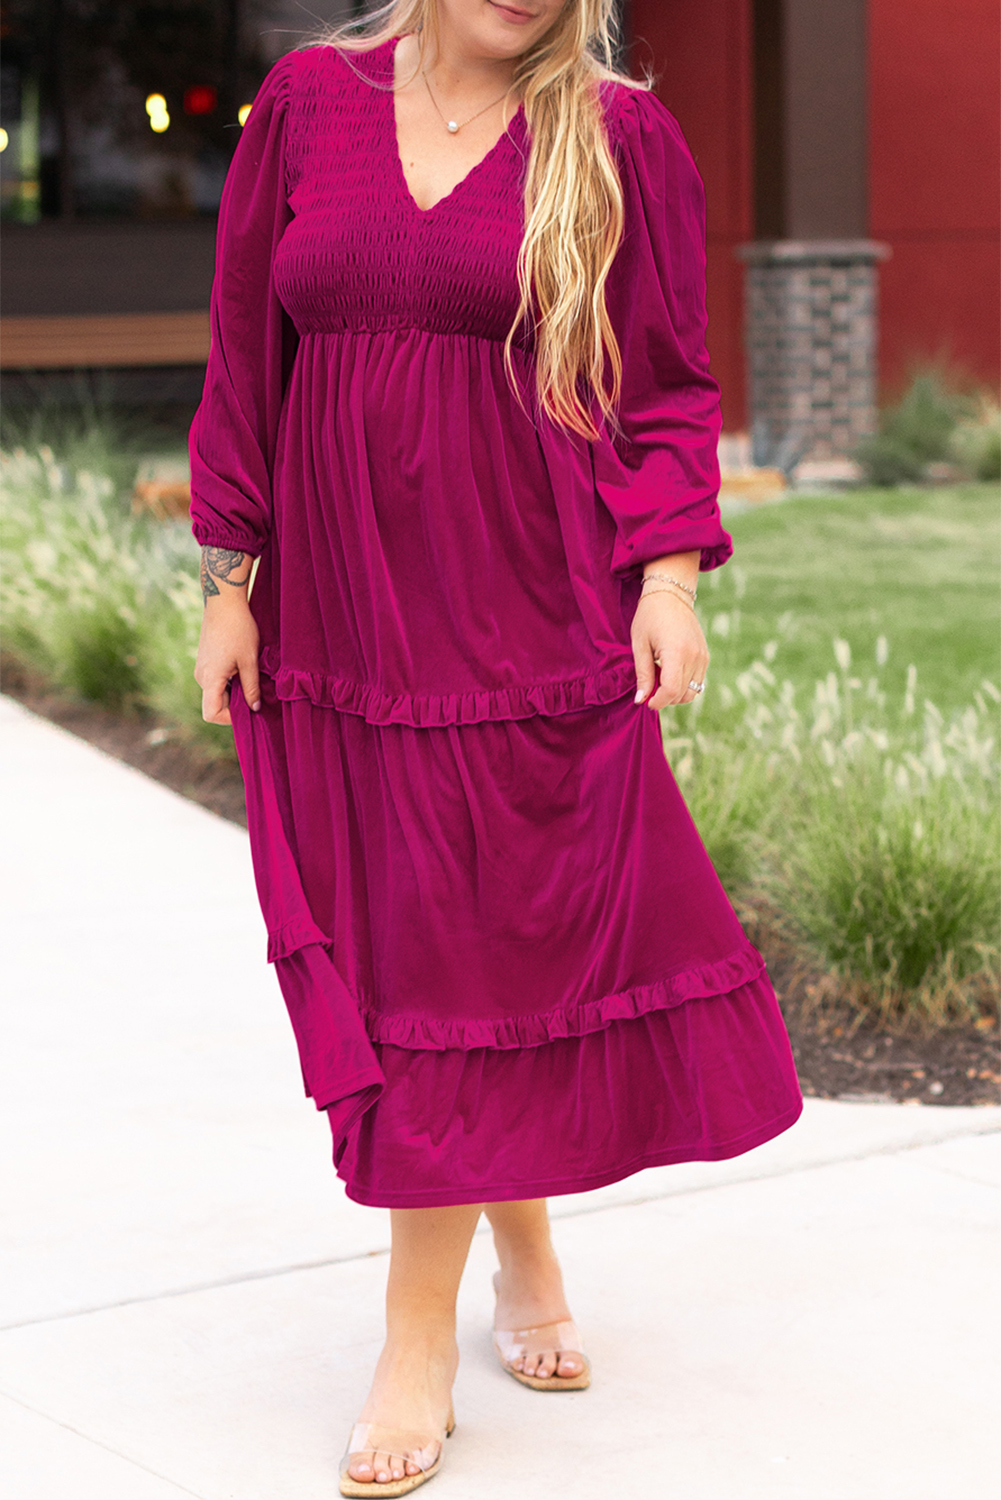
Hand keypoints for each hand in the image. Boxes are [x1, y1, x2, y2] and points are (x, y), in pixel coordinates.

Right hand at [194, 596, 260, 724]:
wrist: (223, 602)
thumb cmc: (238, 629)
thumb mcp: (250, 661)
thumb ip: (251, 687)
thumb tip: (255, 708)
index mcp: (210, 679)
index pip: (211, 714)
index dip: (229, 718)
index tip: (248, 708)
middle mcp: (201, 677)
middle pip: (215, 704)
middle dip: (235, 704)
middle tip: (256, 692)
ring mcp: (201, 669)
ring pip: (217, 692)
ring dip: (234, 691)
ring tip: (250, 675)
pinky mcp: (205, 662)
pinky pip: (216, 681)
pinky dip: (229, 681)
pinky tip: (243, 668)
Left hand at [631, 590, 708, 710]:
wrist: (671, 594)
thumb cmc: (649, 617)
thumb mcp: (640, 645)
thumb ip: (643, 674)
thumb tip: (641, 700)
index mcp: (676, 651)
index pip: (671, 690)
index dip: (658, 702)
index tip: (646, 702)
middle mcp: (694, 656)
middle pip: (682, 694)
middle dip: (664, 698)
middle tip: (648, 687)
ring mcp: (702, 656)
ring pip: (692, 692)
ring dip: (674, 694)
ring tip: (659, 677)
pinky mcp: (705, 656)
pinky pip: (697, 682)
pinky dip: (683, 685)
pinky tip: (669, 672)